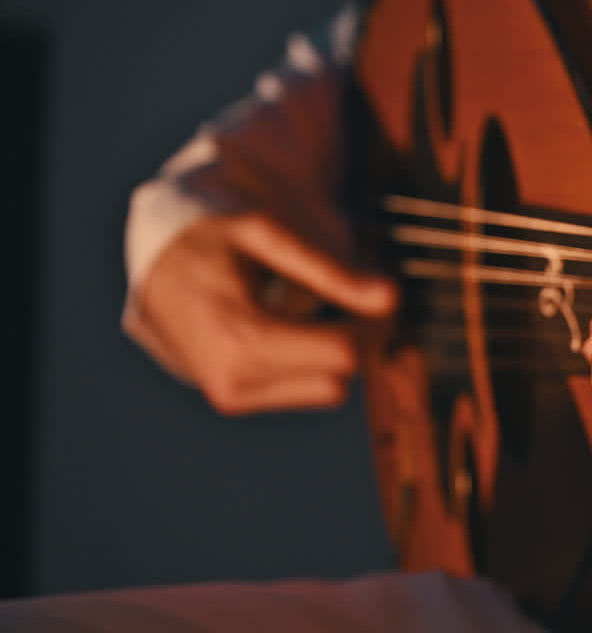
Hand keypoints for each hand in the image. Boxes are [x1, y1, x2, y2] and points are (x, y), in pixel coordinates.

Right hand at [128, 212, 396, 414]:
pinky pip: (304, 390)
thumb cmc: (212, 237)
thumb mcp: (267, 236)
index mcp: (239, 340)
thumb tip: (394, 299)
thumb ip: (331, 270)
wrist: (151, 262)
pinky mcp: (234, 400)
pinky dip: (312, 362)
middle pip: (341, 378)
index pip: (344, 352)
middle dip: (356, 337)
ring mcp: (231, 396)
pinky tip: (293, 326)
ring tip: (316, 306)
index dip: (370, 320)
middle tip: (350, 294)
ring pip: (328, 390)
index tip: (371, 287)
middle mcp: (233, 382)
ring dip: (336, 353)